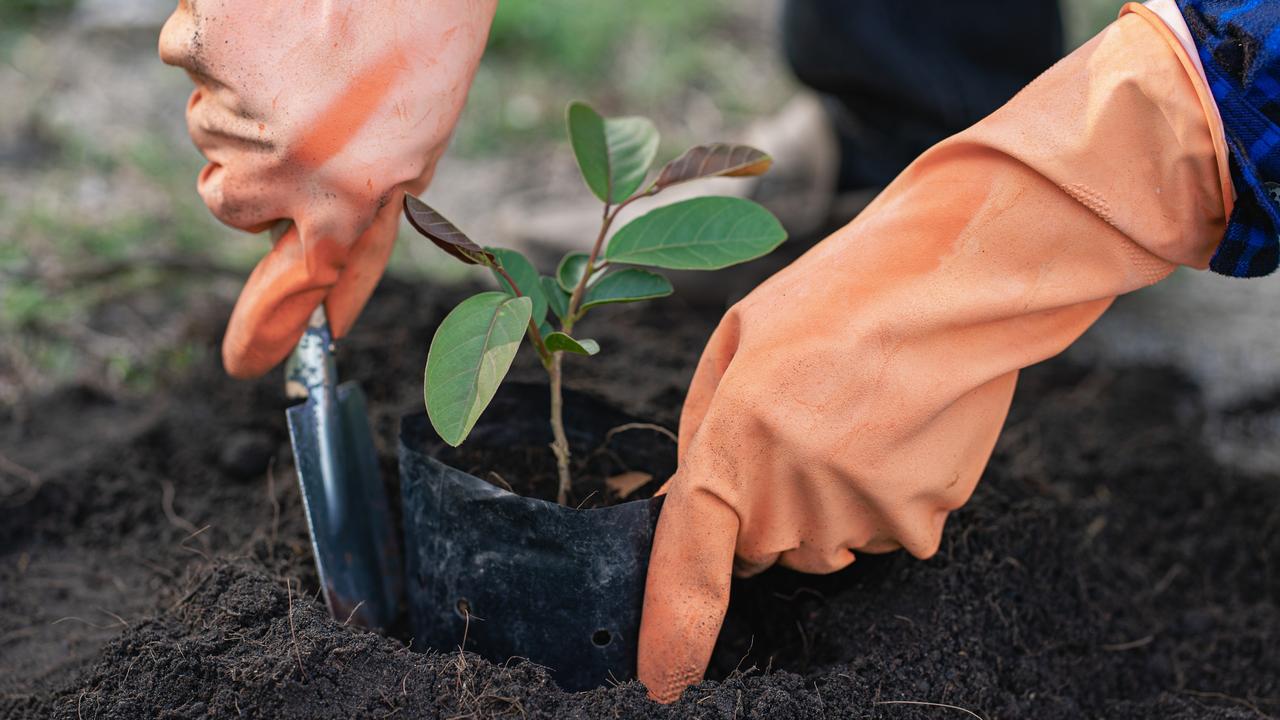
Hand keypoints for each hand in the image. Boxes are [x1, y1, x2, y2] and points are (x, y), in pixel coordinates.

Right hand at [159, 0, 495, 376]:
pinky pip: (187, 59)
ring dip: (244, 102)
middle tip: (303, 116)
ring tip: (304, 51)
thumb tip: (329, 301)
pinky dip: (220, 42)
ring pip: (208, 130)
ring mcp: (238, 107)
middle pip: (229, 202)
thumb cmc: (423, 37)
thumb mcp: (417, 143)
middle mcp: (287, 167)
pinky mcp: (202, 47)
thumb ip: (365, 219)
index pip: (301, 280)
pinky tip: (272, 17)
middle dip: (255, 173)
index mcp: (352, 195)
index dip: (271, 326)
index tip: (246, 366)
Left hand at [636, 6, 1229, 701]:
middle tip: (803, 422)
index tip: (664, 680)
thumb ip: (704, 430)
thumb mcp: (737, 340)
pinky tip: (900, 433)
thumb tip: (694, 501)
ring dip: (828, 501)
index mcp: (732, 442)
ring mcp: (860, 516)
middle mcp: (791, 495)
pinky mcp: (920, 521)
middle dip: (768, 502)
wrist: (957, 280)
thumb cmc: (836, 298)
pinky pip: (885, 535)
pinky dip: (886, 497)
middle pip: (763, 547)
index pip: (691, 562)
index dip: (674, 629)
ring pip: (825, 545)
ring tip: (858, 416)